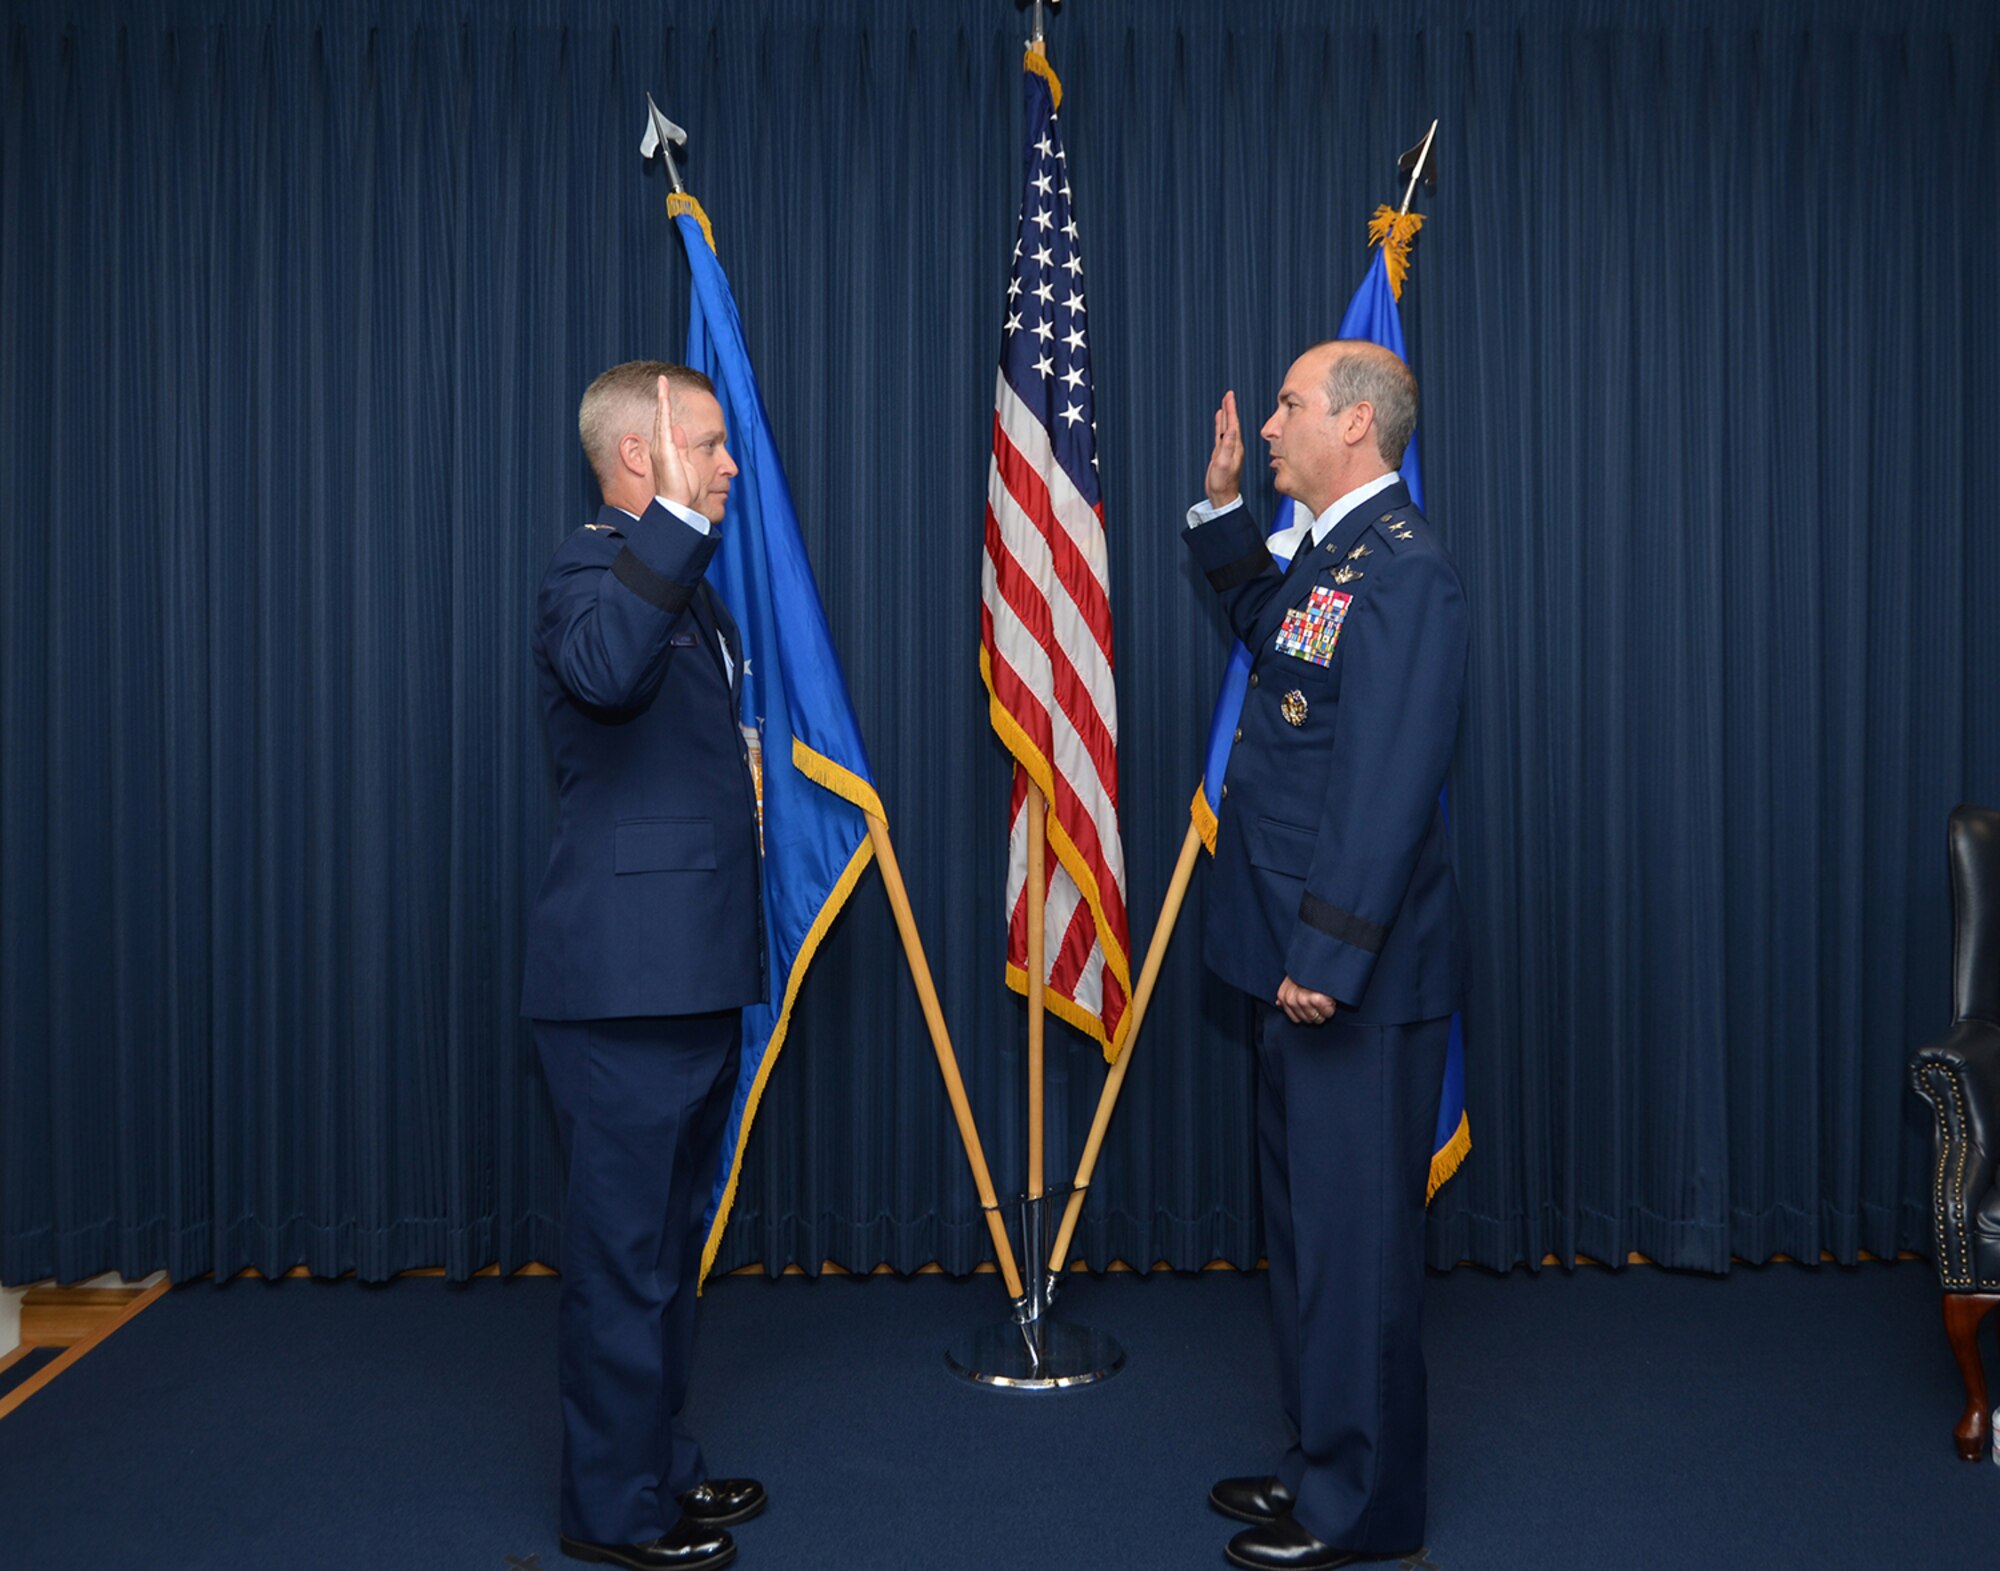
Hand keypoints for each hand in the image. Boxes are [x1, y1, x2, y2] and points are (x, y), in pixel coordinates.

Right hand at [649, 374, 700, 509]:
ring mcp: (661, 444)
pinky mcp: (664, 445)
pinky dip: (664, 404)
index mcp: (667, 449)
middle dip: (662, 397)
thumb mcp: (685, 463)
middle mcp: (661, 444)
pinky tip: (663, 391)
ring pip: (661, 415)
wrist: (676, 503)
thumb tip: (680, 429)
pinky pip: (664, 420)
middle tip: (662, 380)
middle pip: (662, 416)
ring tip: (662, 380)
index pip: (666, 424)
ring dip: (662, 396)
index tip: (666, 393)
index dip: (666, 408)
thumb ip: (682, 446)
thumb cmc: (682, 489)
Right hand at [1205, 389, 1242, 508]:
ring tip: (1224, 404)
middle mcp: (1233, 446)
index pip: (1233, 423)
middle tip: (1228, 395)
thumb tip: (1231, 429)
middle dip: (1229, 408)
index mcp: (1235, 447)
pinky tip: (1219, 421)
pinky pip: (1221, 435)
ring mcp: (1227, 450)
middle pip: (1231, 422)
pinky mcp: (1221, 454)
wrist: (1222, 496)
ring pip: (1226, 427)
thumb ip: (1228, 446)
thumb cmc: (1223, 483)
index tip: (1229, 396)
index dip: (1231, 409)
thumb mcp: (1224, 463)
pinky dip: (1220, 426)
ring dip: (1225, 415)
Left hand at [1276, 976, 1335, 1026]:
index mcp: (1283, 996)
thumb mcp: (1291, 980)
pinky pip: (1328, 1013)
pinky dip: (1332, 1007)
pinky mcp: (1317, 999)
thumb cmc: (1308, 971)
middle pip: (1307, 1020)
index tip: (1312, 1001)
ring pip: (1317, 1019)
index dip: (1307, 1012)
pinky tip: (1329, 996)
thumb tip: (1278, 1004)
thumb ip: (1285, 994)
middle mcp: (1291, 999)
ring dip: (1324, 1010)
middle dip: (1316, 1011)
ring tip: (1324, 996)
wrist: (1321, 959)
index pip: (1296, 1019)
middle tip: (1320, 997)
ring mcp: (1303, 999)